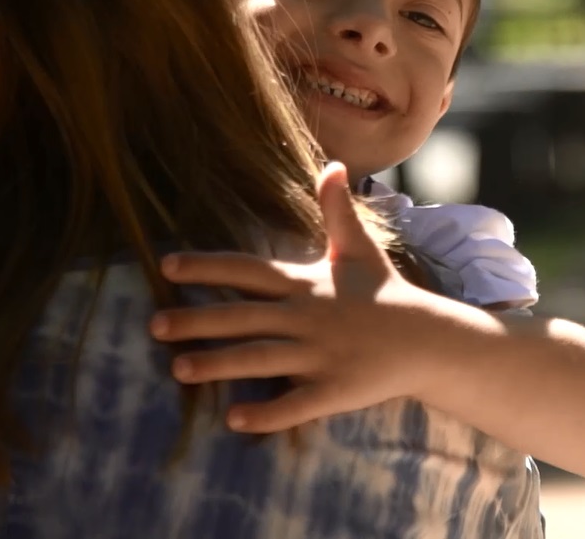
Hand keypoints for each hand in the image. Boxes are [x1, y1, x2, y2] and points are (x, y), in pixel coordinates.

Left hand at [149, 161, 445, 431]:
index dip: (206, 267)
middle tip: (153, 325)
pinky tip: (233, 420)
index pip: (247, 270)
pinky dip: (268, 413)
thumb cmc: (384, 292)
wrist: (431, 339)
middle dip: (198, 320)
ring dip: (219, 365)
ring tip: (177, 370)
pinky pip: (298, 405)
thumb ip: (338, 209)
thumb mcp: (358, 248)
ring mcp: (322, 355)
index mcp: (305, 283)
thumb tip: (335, 164)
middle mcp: (308, 317)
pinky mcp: (338, 390)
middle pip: (243, 317)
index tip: (165, 266)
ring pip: (262, 360)